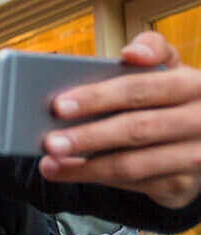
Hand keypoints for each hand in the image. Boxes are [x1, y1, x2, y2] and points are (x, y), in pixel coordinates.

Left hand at [39, 31, 200, 208]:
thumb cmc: (174, 97)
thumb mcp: (171, 69)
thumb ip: (153, 49)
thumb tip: (132, 52)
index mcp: (193, 85)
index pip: (139, 90)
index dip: (97, 97)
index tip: (59, 106)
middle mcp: (200, 122)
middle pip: (134, 130)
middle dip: (87, 137)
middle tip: (49, 141)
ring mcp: (194, 157)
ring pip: (132, 165)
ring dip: (85, 167)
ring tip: (50, 163)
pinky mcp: (182, 185)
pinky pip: (133, 185)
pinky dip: (96, 180)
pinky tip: (69, 173)